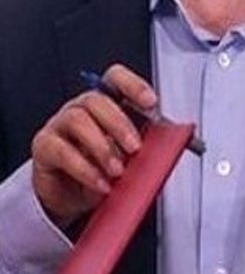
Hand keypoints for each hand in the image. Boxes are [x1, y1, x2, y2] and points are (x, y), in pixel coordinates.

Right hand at [30, 64, 155, 227]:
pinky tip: (101, 183)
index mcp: (107, 103)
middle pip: (97, 100)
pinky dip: (85, 170)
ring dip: (102, 147)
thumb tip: (171, 145)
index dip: (133, 85)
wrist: (72, 195)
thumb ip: (147, 144)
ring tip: (117, 170)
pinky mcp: (44, 147)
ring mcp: (60, 124)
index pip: (115, 78)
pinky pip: (62, 151)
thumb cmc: (103, 168)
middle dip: (120, 123)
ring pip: (77, 120)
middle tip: (135, 147)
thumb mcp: (130, 156)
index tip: (151, 102)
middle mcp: (81, 108)